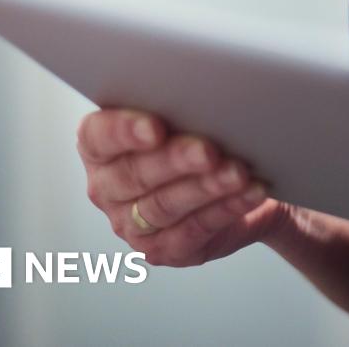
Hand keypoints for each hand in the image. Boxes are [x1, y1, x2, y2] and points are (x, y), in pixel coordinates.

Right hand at [77, 109, 287, 266]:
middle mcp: (108, 188)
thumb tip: (201, 98)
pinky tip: (249, 192)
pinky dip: (227, 208)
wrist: (241, 184)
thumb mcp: (184, 118)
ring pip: (165, 206)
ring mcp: (132, 225)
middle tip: (208, 150)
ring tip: (237, 172)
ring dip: (205, 188)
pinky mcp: (165, 250)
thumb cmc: (203, 139)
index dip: (123, 132)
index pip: (98, 137)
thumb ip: (178, 107)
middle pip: (135, 174)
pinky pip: (196, 229)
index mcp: (100, 148)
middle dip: (175, 161)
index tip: (155, 127)